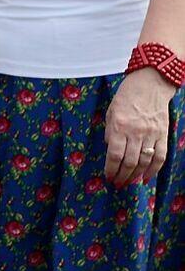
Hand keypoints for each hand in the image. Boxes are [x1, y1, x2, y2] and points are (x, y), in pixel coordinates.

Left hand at [104, 68, 173, 187]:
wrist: (150, 85)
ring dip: (136, 176)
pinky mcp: (163, 135)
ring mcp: (151, 134)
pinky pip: (160, 157)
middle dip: (122, 176)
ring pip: (144, 162)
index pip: (115, 154)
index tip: (108, 176)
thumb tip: (111, 150)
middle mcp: (135, 132)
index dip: (111, 169)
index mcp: (119, 126)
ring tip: (129, 183)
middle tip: (117, 184)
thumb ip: (110, 131)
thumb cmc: (126, 97)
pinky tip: (147, 178)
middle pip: (129, 161)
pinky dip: (153, 170)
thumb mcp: (111, 111)